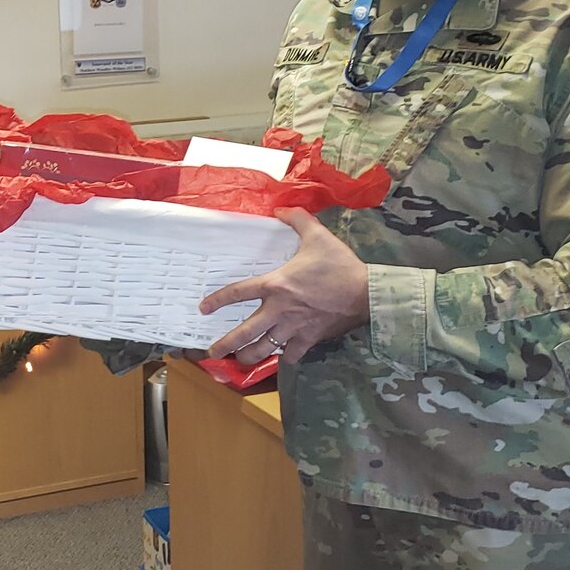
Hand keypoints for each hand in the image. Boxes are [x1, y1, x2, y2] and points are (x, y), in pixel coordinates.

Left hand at [201, 208, 369, 363]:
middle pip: (245, 333)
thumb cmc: (339, 265)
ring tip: (239, 359)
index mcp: (276, 285)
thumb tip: (281, 209)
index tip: (204, 308)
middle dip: (225, 345)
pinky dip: (283, 357)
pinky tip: (279, 356)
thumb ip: (297, 220)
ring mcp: (294, 328)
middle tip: (211, 351)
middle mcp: (279, 310)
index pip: (238, 293)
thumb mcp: (317, 235)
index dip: (217, 301)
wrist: (366, 292)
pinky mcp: (309, 340)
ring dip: (249, 356)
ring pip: (264, 350)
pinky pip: (290, 354)